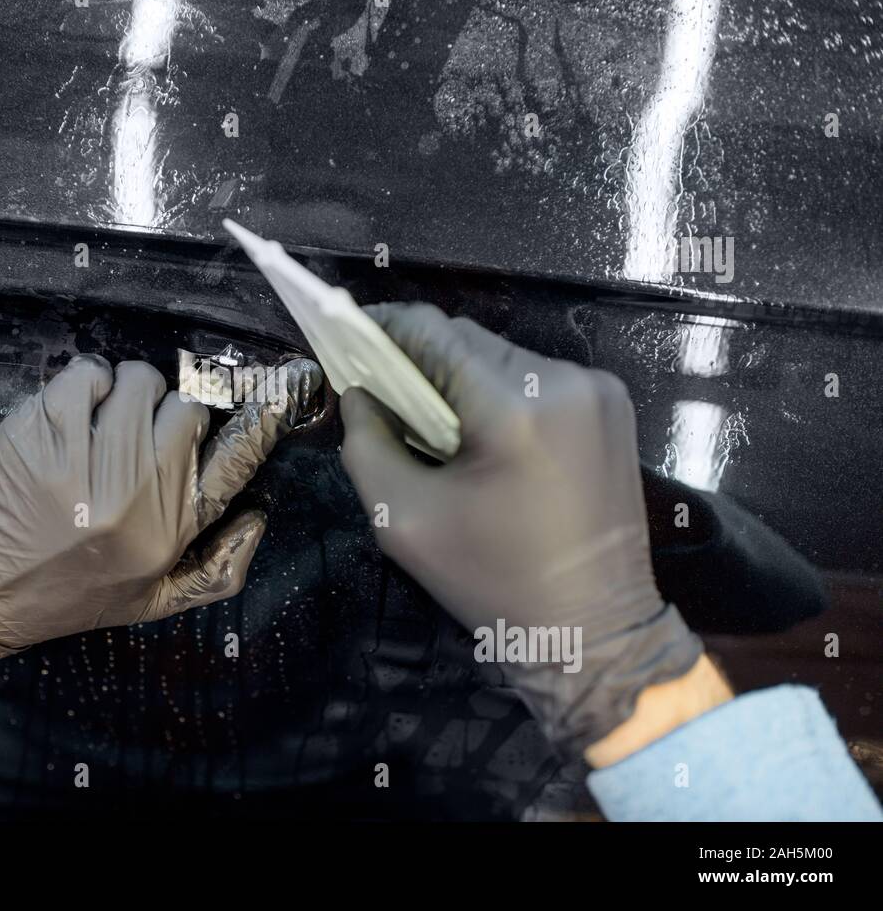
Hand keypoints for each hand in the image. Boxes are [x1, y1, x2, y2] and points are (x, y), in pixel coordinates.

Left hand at [0, 355, 321, 670]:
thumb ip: (215, 569)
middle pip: (188, 408)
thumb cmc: (65, 596)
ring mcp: (89, 462)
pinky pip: (86, 373)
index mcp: (171, 533)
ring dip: (123, 391)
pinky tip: (68, 412)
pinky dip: (83, 380)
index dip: (265, 417)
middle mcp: (139, 495)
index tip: (290, 382)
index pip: (236, 461)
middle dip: (167, 409)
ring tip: (99, 420)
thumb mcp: (151, 602)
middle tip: (136, 430)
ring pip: (139, 380)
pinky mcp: (42, 434)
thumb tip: (259, 516)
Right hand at [338, 303, 699, 758]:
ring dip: (461, 377)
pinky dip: (501, 394)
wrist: (594, 630)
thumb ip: (365, 444)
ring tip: (433, 422)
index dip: (381, 329)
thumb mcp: (400, 520)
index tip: (346, 340)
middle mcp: (564, 381)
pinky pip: (537, 378)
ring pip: (502, 356)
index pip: (431, 332)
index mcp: (514, 408)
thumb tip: (358, 392)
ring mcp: (598, 390)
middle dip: (419, 361)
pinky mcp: (613, 405)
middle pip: (468, 340)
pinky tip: (485, 436)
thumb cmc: (490, 582)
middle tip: (382, 394)